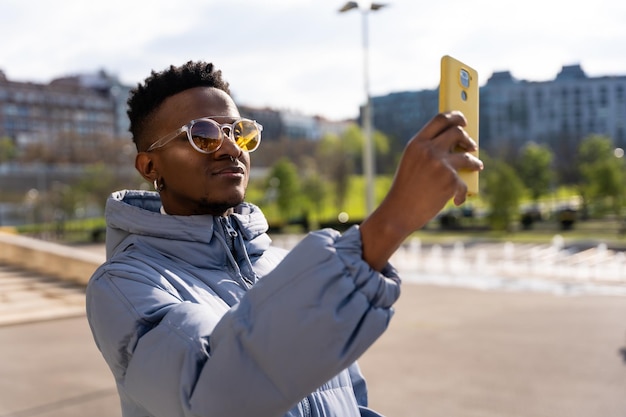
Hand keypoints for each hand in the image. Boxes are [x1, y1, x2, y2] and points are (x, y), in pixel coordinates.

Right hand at [360, 111, 482, 269]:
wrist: (398, 213)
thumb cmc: (405, 190)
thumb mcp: (411, 163)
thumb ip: (427, 151)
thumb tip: (456, 146)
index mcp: (416, 143)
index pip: (440, 119)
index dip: (455, 116)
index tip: (462, 120)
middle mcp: (428, 150)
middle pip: (457, 132)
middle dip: (468, 138)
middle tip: (472, 146)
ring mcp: (440, 164)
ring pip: (468, 156)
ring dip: (474, 162)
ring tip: (477, 166)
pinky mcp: (450, 180)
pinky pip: (464, 183)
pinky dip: (462, 193)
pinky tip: (458, 200)